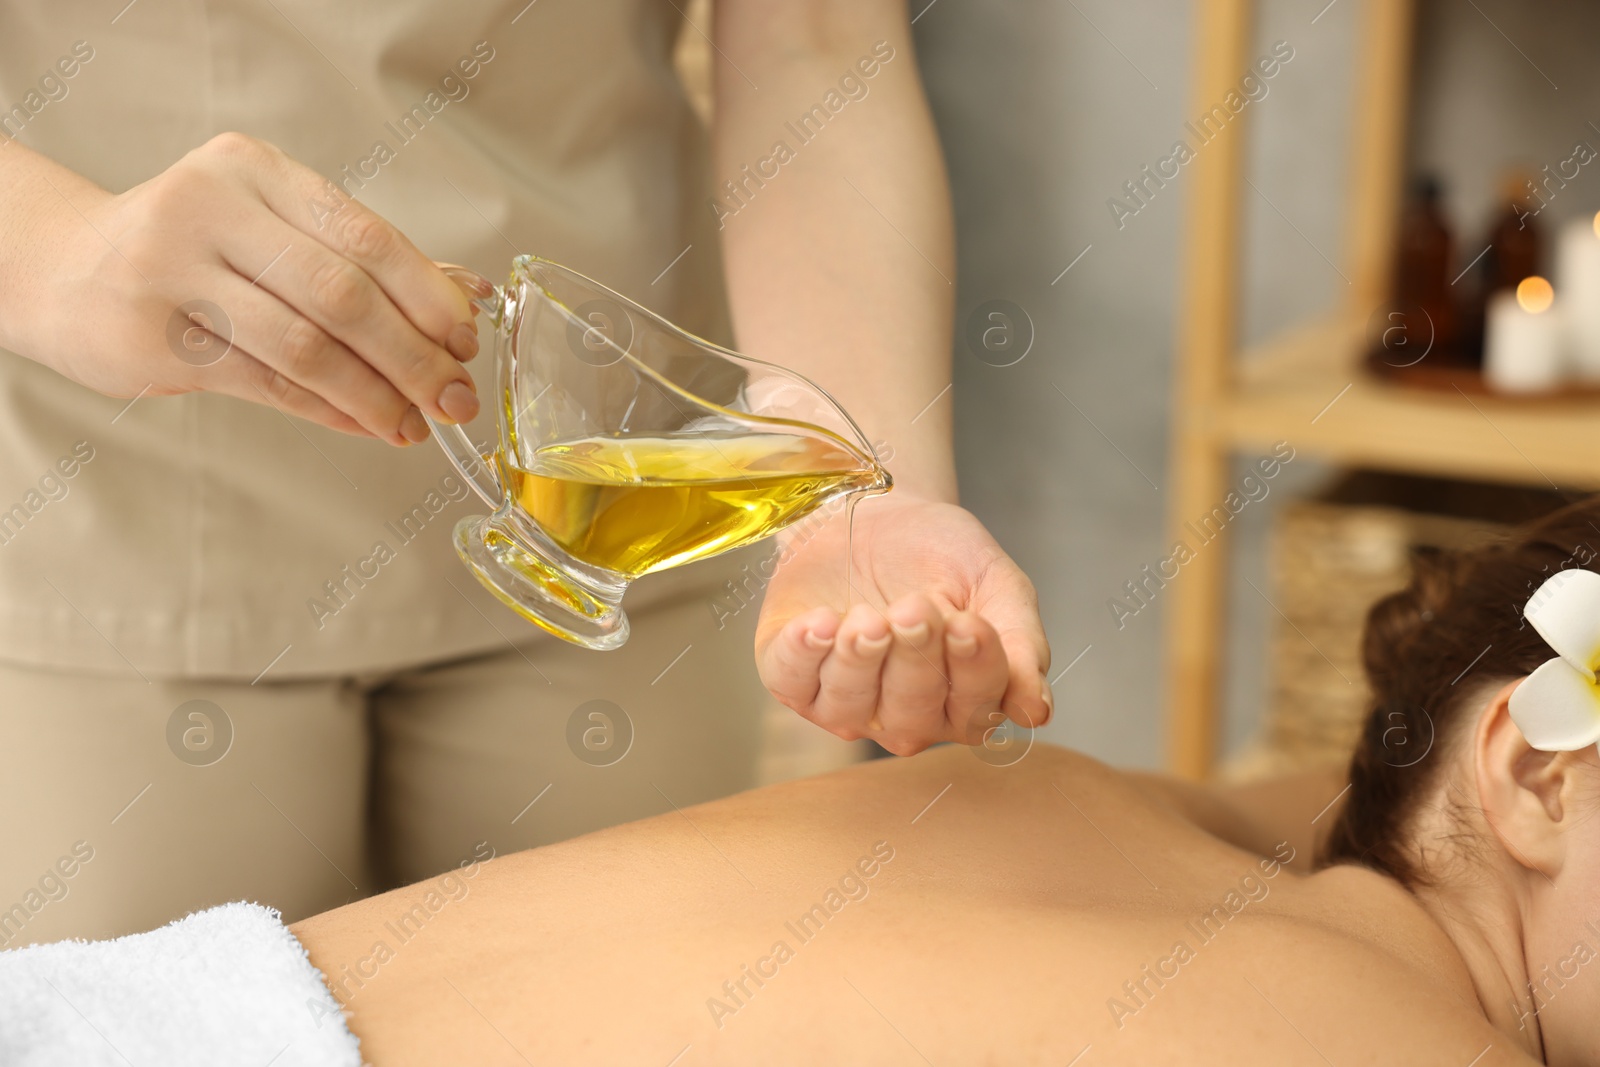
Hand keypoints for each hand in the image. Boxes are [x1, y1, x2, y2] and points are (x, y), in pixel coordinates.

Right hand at [6, 133, 479, 445]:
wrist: (69, 271)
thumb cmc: (196, 251)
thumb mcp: (273, 228)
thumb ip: (362, 260)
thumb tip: (468, 303)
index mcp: (256, 169)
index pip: (366, 236)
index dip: (428, 298)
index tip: (466, 343)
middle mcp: (210, 207)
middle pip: (342, 294)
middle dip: (413, 357)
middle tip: (455, 399)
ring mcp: (172, 270)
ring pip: (305, 345)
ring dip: (374, 395)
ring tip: (413, 424)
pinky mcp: (153, 338)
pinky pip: (266, 382)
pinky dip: (328, 410)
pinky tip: (364, 424)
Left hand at [755, 491, 1051, 754]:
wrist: (876, 511)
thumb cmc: (939, 554)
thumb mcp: (994, 583)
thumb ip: (1022, 643)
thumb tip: (1036, 710)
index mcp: (964, 700)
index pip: (975, 707)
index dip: (973, 670)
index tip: (969, 622)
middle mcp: (906, 715)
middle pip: (912, 713)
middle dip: (914, 659)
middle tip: (915, 607)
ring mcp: (847, 703)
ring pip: (852, 707)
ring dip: (860, 660)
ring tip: (867, 616)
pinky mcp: (793, 678)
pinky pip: (793, 683)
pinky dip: (804, 655)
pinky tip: (819, 621)